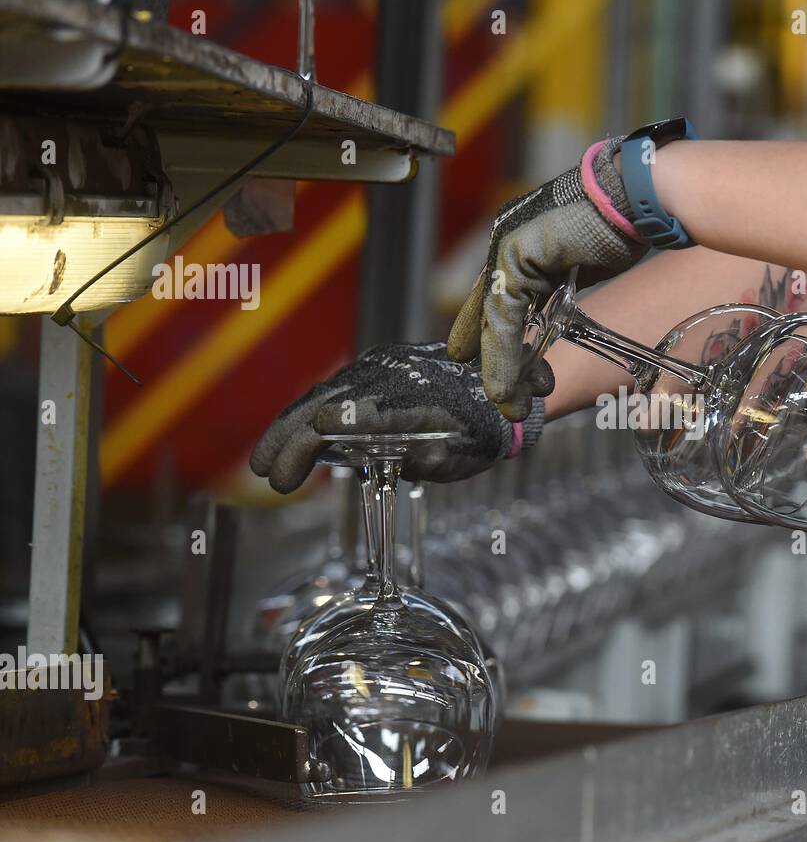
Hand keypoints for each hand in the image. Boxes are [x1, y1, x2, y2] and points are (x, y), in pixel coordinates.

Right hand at [249, 342, 552, 492]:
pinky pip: (335, 389)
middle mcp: (392, 378)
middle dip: (289, 441)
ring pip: (324, 395)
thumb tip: (381, 462)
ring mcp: (381, 367)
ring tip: (267, 463)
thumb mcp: (461, 458)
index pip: (355, 417)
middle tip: (266, 475)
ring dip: (291, 427)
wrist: (506, 385)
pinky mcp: (376, 366)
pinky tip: (293, 439)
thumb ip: (423, 461)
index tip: (289, 470)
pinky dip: (308, 414)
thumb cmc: (486, 430)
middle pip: (326, 405)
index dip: (316, 442)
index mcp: (414, 402)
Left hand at [447, 136, 646, 416]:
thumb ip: (562, 284)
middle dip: (496, 361)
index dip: (492, 337)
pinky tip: (509, 383)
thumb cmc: (623, 222)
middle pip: (492, 312)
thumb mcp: (584, 261)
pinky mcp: (513, 255)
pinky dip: (504, 354)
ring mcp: (507, 246)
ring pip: (494, 319)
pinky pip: (503, 315)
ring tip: (512, 402)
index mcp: (522, 241)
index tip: (495, 371)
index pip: (500, 298)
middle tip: (506, 398)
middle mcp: (507, 242)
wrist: (635, 194)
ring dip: (501, 367)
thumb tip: (557, 310)